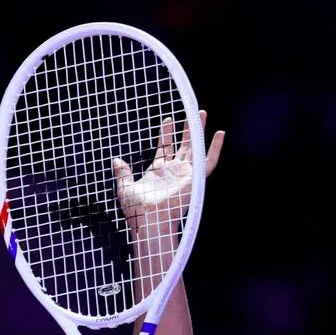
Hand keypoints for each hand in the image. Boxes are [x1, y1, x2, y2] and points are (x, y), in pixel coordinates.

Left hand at [112, 110, 224, 239]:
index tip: (167, 120)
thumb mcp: (124, 188)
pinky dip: (215, 149)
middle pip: (183, 145)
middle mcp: (173, 171)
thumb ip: (122, 173)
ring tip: (202, 114)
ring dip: (199, 132)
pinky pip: (209, 162)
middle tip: (192, 113)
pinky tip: (219, 134)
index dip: (166, 134)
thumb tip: (116, 160)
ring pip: (196, 148)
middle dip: (187, 129)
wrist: (149, 220)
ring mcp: (185, 174)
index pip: (165, 148)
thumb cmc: (136, 210)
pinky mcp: (195, 179)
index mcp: (158, 172)